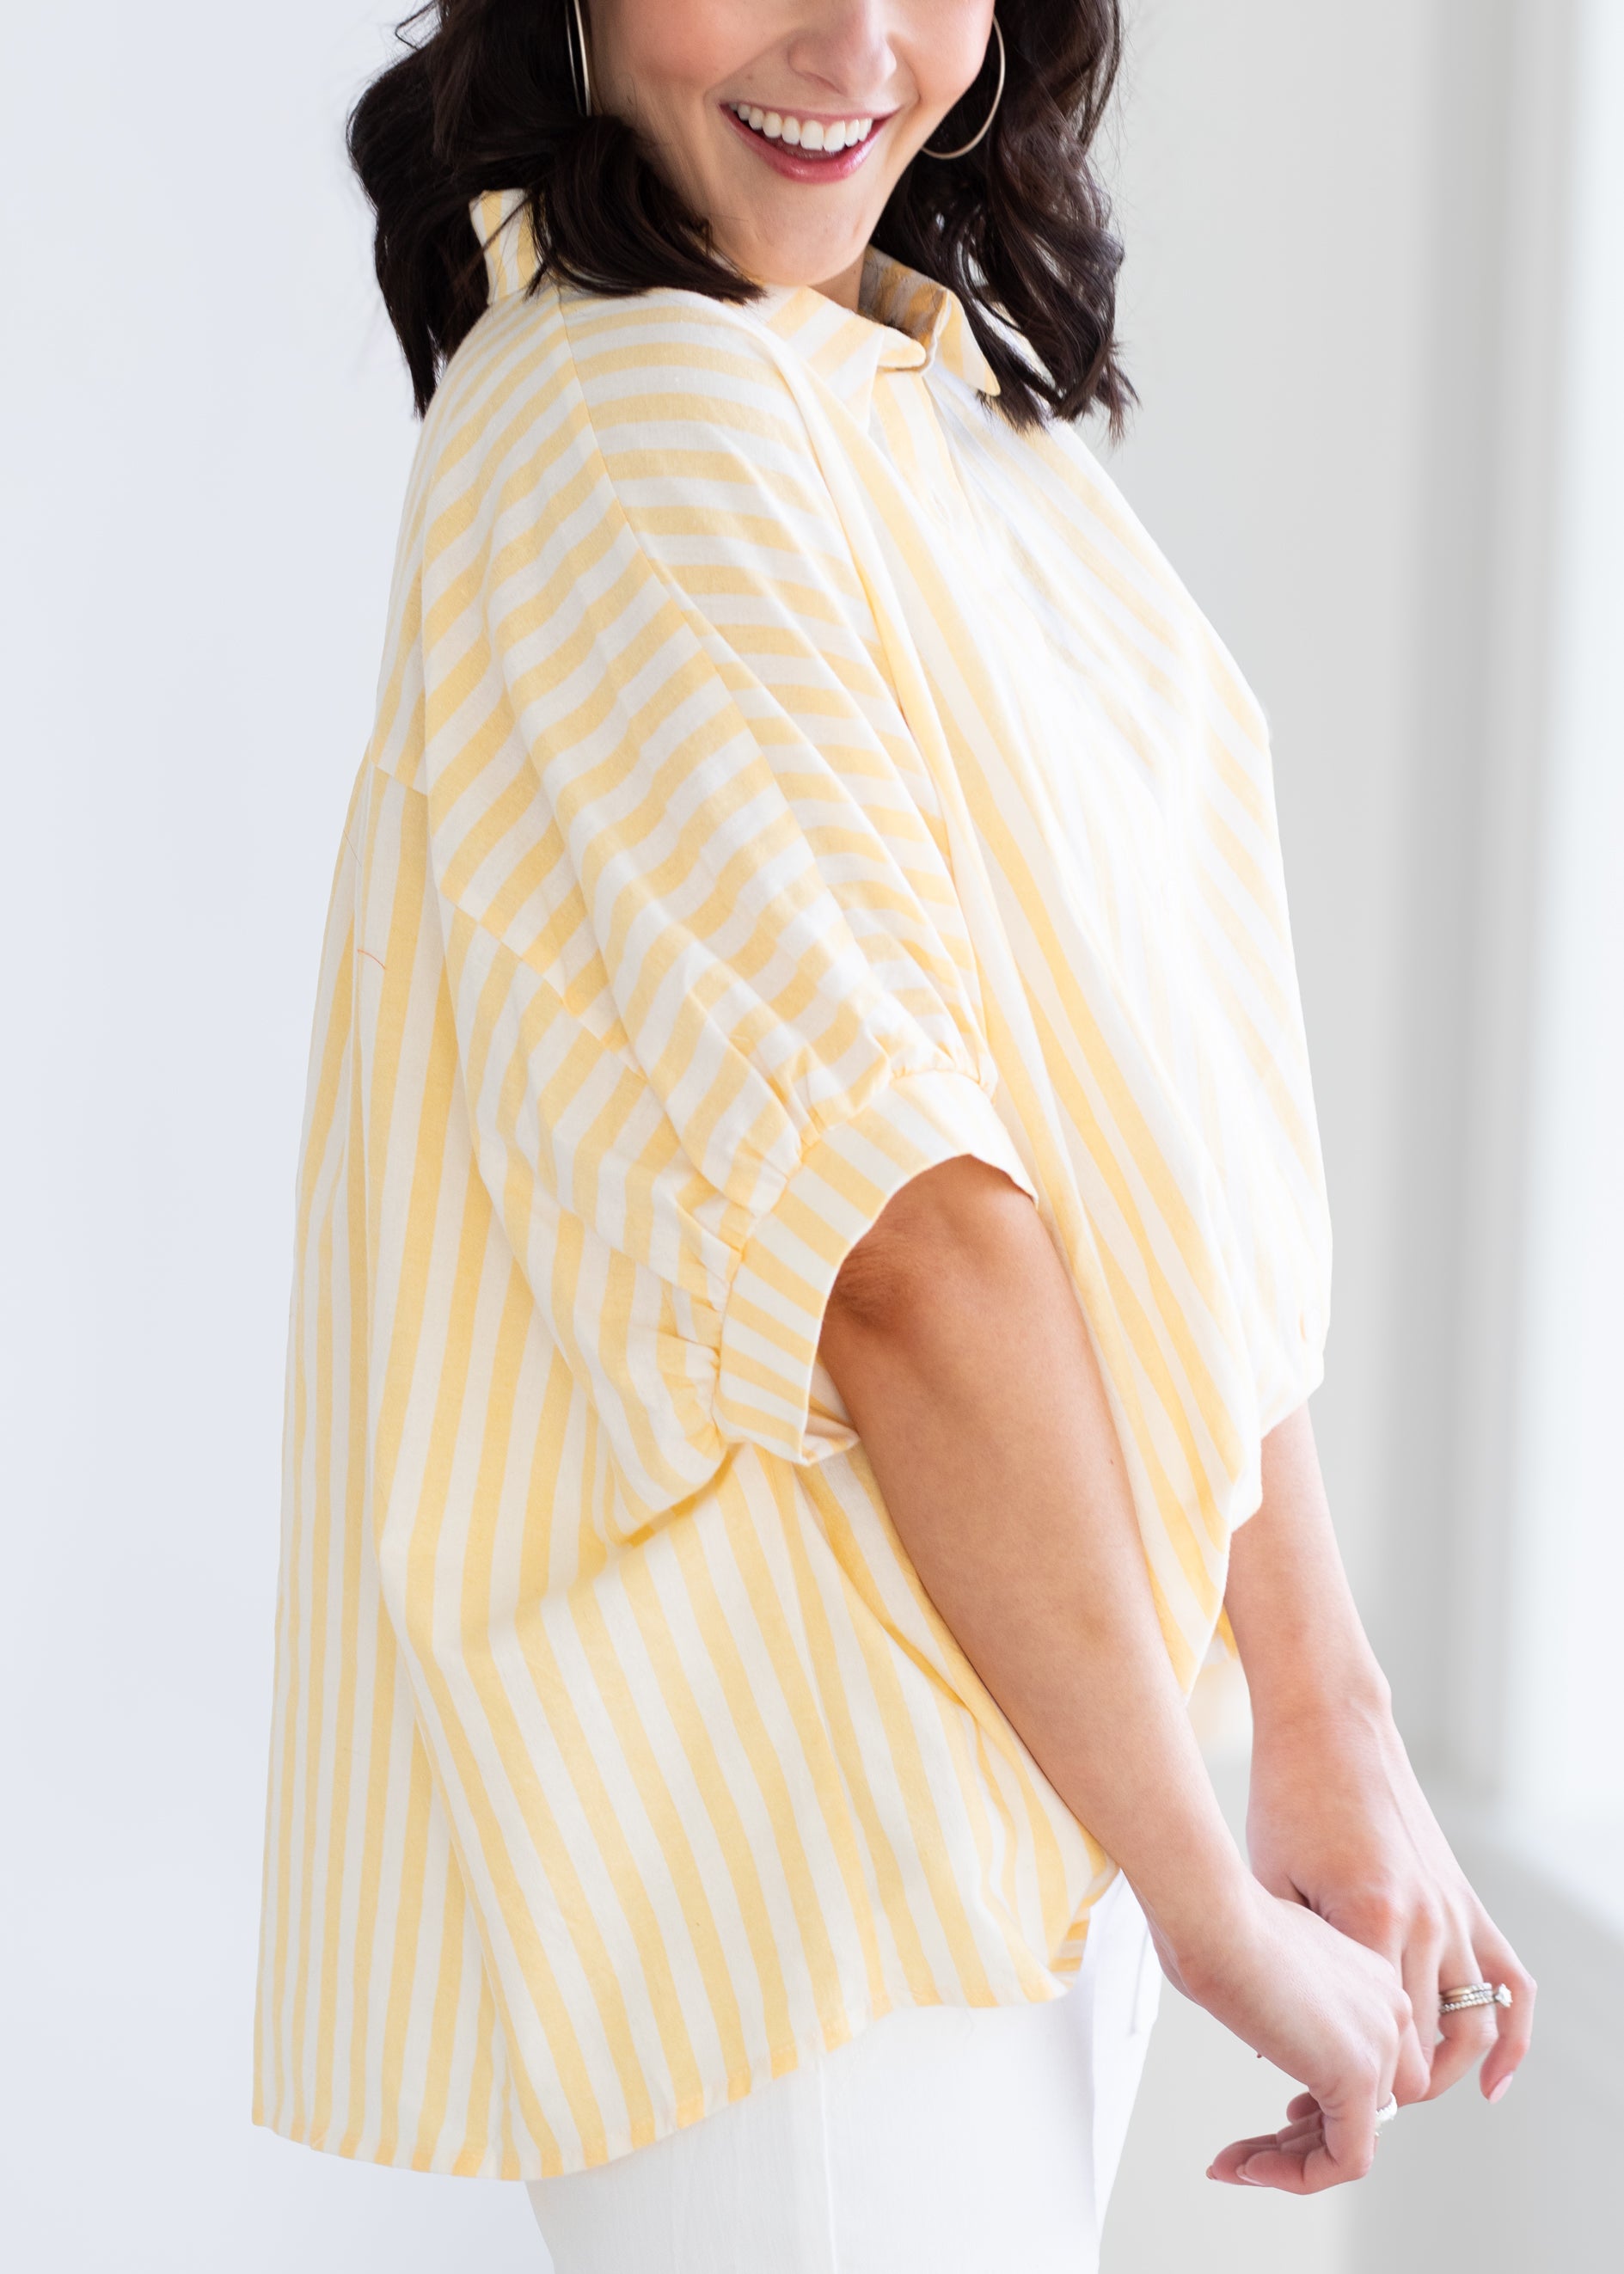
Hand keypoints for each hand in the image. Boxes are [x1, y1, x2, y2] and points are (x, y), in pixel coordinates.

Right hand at [1152, 1873, 1427, 2191]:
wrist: (1210, 1911)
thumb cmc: (1212, 1920)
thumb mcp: (1262, 1962)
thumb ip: (1284, 2000)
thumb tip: (1265, 2022)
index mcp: (1370, 1976)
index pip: (1369, 2065)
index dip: (1322, 2102)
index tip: (1280, 2112)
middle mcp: (1389, 2008)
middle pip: (1369, 2107)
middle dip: (1308, 2137)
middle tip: (1253, 2150)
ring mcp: (1379, 2041)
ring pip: (1356, 2137)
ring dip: (1294, 2162)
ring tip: (1237, 2163)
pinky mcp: (1355, 2074)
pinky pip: (1344, 2159)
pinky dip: (1298, 2175)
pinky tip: (1248, 2167)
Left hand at [1246, 1692, 1535, 2109]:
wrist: (1330, 1728)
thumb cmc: (1285, 1799)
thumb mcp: (1268, 1886)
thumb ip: (1283, 1967)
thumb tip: (1277, 2048)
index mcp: (1372, 1923)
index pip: (1383, 2053)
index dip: (1349, 2090)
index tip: (1311, 2100)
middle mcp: (1427, 1924)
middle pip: (1428, 2054)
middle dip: (1387, 2091)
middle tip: (1340, 2098)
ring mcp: (1453, 1911)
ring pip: (1474, 2029)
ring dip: (1440, 2073)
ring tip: (1396, 2090)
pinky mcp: (1463, 1896)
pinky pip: (1511, 1981)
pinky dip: (1511, 2036)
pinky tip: (1492, 2079)